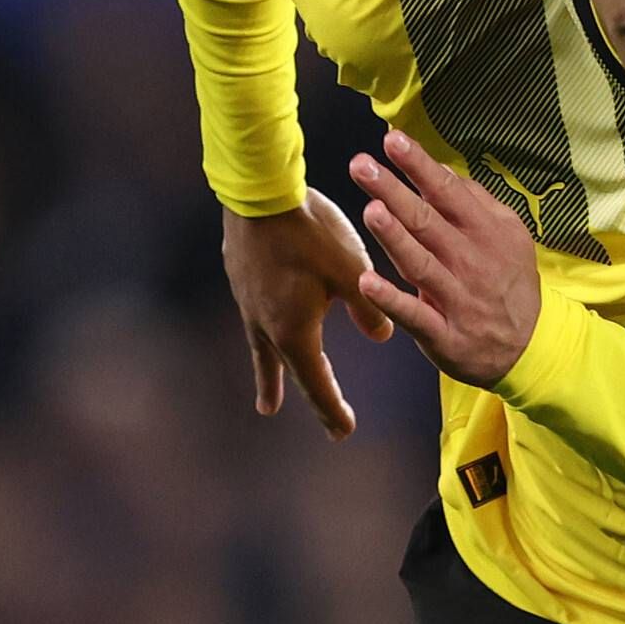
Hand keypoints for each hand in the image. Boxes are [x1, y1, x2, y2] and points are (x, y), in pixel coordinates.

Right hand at [221, 191, 393, 438]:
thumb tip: (384, 334)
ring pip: (265, 351)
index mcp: (294, 332)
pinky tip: (266, 329)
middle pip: (288, 374)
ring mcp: (249, 303)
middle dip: (306, 399)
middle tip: (321, 427)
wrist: (257, 191)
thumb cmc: (309, 232)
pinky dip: (264, 338)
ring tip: (267, 402)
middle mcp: (266, 326)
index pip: (317, 384)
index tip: (343, 433)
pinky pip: (256, 321)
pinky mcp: (240, 279)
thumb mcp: (351, 270)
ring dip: (271, 377)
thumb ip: (370, 307)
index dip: (332, 410)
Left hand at [350, 130, 543, 386]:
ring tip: (371, 211)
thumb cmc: (507, 282)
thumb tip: (443, 170)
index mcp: (485, 232)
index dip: (419, 166)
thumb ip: (476, 202)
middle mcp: (471, 261)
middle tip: (362, 166)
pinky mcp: (444, 334)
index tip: (392, 140)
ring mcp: (457, 299)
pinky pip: (415, 315)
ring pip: (420, 264)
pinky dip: (392, 300)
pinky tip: (367, 282)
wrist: (530, 346)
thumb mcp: (508, 235)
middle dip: (394, 192)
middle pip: (427, 221)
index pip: (447, 192)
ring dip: (395, 238)